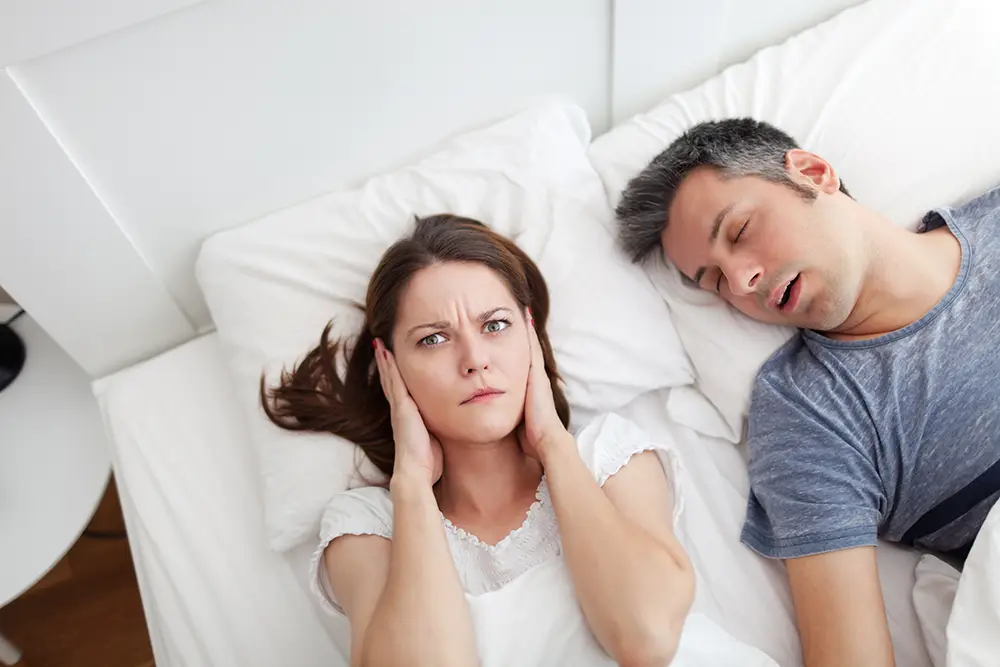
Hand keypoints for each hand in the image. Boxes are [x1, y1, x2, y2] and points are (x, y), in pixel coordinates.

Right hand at [374, 339, 443, 485]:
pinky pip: (394, 381)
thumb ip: (437, 431)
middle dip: (386, 364)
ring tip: (379, 343)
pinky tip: (385, 352)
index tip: (392, 362)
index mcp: (408, 417)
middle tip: (380, 346)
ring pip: (390, 378)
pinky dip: (389, 366)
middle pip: (391, 381)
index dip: (395, 377)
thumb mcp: (435, 440)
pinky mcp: (401, 407)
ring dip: (385, 360)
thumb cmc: (427, 462)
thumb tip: (451, 427)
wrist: (415, 473)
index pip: (400, 392)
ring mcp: (399, 407)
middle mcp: (400, 410)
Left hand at [517, 308, 570, 464]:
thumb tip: (492, 417)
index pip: (521, 364)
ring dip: (526, 328)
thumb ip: (512, 416)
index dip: (515, 348)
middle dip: (521, 333)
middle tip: (517, 310)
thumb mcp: (517, 422)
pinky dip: (528, 331)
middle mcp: (534, 379)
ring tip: (521, 307)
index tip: (509, 332)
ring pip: (529, 345)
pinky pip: (532, 345)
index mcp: (528, 390)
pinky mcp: (536, 372)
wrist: (545, 440)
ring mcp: (537, 374)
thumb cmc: (529, 437)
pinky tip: (524, 315)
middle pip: (526, 351)